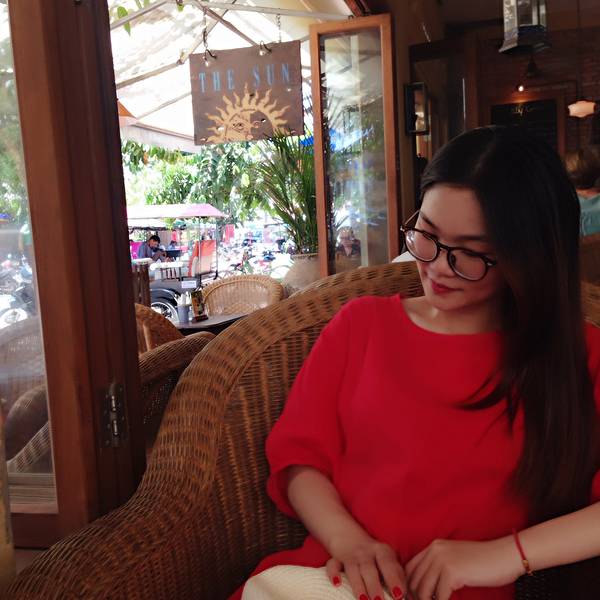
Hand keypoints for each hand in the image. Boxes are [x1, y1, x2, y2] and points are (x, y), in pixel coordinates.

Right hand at [326, 531, 406, 599]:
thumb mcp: (387, 559)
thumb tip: (407, 596)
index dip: (393, 578)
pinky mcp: (336, 558)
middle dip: (374, 586)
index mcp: (382, 552)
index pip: (388, 564)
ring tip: (362, 599)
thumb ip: (397, 575)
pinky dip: (333, 573)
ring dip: (357, 585)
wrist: (349, 535)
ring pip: (353, 569)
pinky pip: (332, 564)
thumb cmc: (374, 555)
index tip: (399, 595)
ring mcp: (350, 555)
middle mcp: (366, 552)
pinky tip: (336, 583)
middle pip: (369, 568)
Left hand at [405, 537, 523, 599]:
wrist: (504, 556)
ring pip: (423, 590)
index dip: (408, 586)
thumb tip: (426, 589)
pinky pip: (439, 596)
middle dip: (415, 597)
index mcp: (434, 546)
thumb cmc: (484, 562)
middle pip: (413, 579)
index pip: (409, 568)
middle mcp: (435, 550)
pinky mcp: (452, 572)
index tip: (412, 599)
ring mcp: (442, 560)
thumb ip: (439, 568)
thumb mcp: (456, 559)